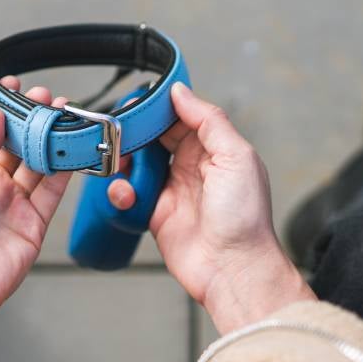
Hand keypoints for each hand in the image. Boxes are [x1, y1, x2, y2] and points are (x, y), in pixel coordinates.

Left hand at [0, 79, 71, 361]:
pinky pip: (53, 191)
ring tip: (63, 113)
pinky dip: (66, 168)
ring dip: (51, 138)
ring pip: (38, 163)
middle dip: (31, 120)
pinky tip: (72, 146)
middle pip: (16, 145)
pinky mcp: (32, 225)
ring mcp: (11, 206)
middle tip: (46, 97)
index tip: (12, 87)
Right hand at [108, 82, 313, 333]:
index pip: (181, 117)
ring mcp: (172, 190)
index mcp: (215, 149)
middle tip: (118, 130)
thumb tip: (181, 92)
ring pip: (137, 163)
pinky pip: (130, 194)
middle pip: (154, 138)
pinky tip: (128, 196)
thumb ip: (209, 121)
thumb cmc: (245, 219)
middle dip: (135, 133)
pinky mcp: (155, 213)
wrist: (233, 269)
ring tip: (121, 165)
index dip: (158, 108)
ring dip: (125, 162)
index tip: (137, 101)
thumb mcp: (236, 157)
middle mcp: (193, 167)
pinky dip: (121, 191)